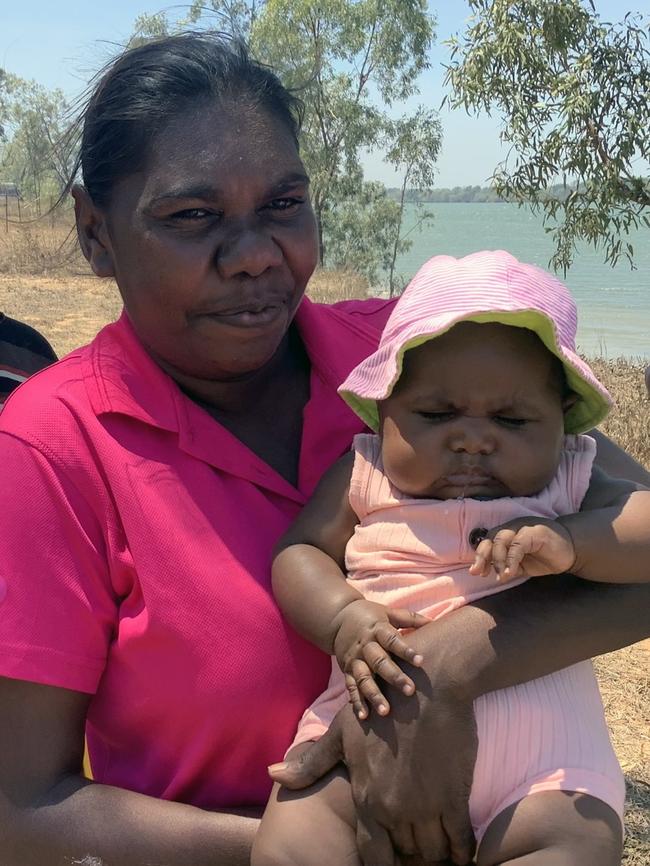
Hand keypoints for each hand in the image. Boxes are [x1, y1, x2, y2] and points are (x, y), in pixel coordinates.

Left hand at [270, 619, 477, 865]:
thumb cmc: (382, 705)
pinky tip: (461, 850)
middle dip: (410, 855)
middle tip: (416, 846)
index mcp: (366, 799)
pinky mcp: (454, 797)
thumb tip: (273, 774)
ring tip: (437, 845)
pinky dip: (462, 851)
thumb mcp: (342, 731)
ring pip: (433, 853)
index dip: (383, 862)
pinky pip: (461, 843)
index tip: (391, 856)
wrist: (427, 685)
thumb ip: (312, 762)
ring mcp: (426, 806)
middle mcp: (394, 810)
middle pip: (406, 856)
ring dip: (435, 853)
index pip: (373, 857)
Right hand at [333, 599, 428, 718]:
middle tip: (410, 691)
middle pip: (380, 662)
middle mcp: (366, 646)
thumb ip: (410, 619)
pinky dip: (357, 702)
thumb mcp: (389, 612)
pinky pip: (351, 687)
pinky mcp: (347, 670)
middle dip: (394, 677)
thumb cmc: (370, 615)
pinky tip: (364, 716)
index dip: (407, 651)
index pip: (393, 640)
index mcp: (378, 629)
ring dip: (374, 695)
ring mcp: (355, 659)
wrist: (337, 617)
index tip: (421, 661)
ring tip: (386, 712)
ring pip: (364, 679)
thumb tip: (435, 623)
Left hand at [469, 517, 575, 579]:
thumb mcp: (522, 565)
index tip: (475, 573)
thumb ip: (507, 568)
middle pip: (490, 538)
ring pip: (501, 539)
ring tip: (500, 576)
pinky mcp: (535, 532)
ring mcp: (523, 528)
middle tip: (479, 573)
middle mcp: (511, 528)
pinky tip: (510, 573)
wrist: (571, 550)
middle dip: (482, 556)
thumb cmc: (544, 556)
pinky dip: (511, 559)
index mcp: (506, 535)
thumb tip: (493, 576)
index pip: (487, 542)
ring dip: (498, 560)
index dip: (479, 556)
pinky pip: (518, 544)